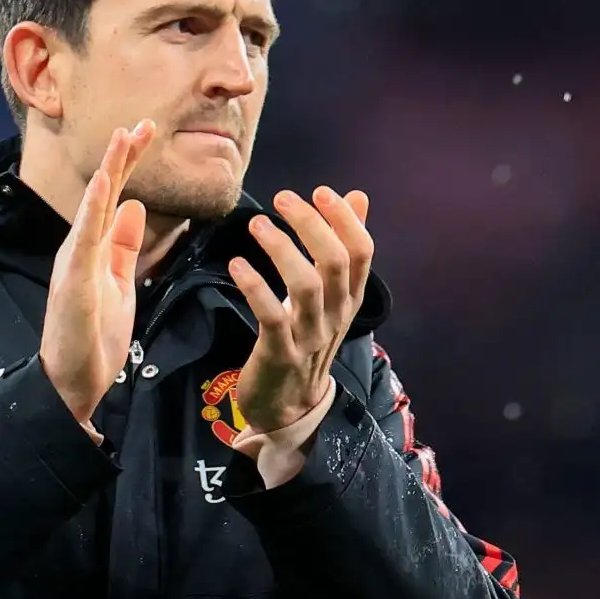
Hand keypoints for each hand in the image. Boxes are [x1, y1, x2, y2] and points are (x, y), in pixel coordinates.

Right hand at [39, 121, 154, 424]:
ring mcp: (74, 262)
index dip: (128, 164)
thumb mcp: (120, 283)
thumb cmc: (94, 338)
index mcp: (93, 248)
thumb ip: (125, 247)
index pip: (113, 197)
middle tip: (144, 122)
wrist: (74, 383)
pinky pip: (84, 240)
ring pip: (93, 207)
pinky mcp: (74, 281)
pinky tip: (103, 185)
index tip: (147, 131)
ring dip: (108, 171)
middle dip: (123, 156)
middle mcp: (80, 248)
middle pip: (104, 193)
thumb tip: (135, 207)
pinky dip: (93, 210)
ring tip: (123, 137)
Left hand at [230, 187, 372, 437]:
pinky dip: (254, 286)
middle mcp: (335, 315)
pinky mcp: (279, 352)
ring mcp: (309, 336)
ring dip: (281, 249)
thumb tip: (358, 197)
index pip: (362, 253)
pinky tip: (237, 264)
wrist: (289, 407)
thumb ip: (343, 247)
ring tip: (257, 224)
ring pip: (305, 285)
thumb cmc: (306, 341)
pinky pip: (270, 315)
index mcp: (349, 299)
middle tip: (283, 198)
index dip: (345, 219)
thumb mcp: (330, 297)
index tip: (321, 192)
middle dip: (311, 225)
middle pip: (334, 262)